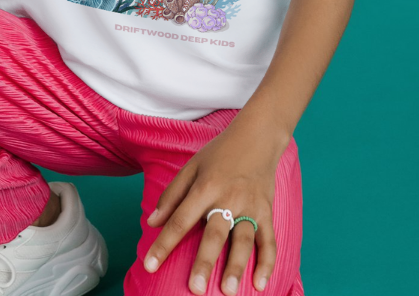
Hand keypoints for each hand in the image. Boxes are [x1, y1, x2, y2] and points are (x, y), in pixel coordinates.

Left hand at [143, 120, 285, 294]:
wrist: (257, 137)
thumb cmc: (219, 153)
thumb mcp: (191, 167)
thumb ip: (172, 195)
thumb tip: (152, 222)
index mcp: (205, 187)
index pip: (180, 219)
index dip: (164, 244)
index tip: (149, 266)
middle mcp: (228, 198)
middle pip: (214, 234)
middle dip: (204, 262)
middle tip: (195, 289)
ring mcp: (250, 206)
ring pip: (243, 239)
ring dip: (236, 266)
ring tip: (228, 291)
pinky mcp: (266, 210)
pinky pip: (269, 239)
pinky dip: (266, 262)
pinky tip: (260, 283)